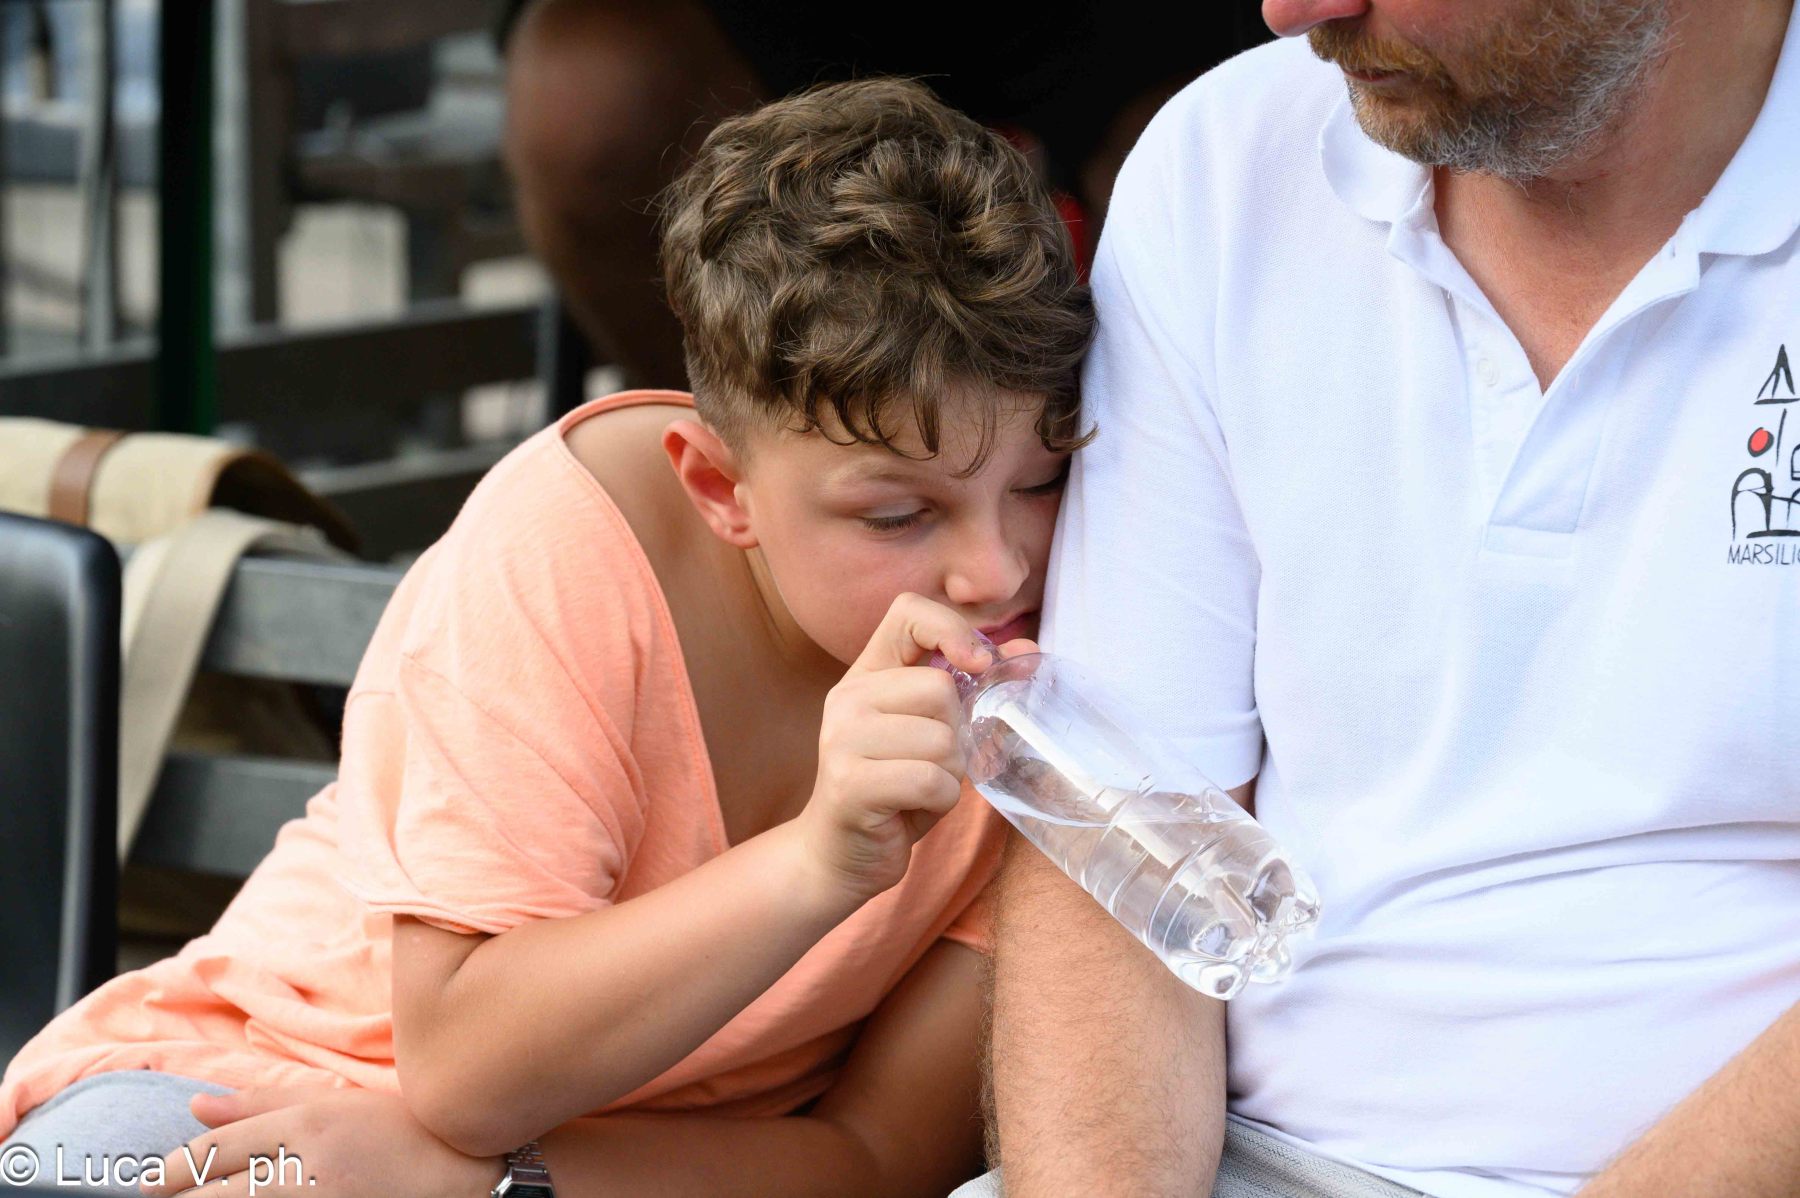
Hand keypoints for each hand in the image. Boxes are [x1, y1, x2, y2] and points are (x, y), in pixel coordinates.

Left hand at [141, 1084, 502, 1197]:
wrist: (466, 1172)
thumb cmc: (403, 1127)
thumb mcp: (336, 1101)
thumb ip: (263, 1101)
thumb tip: (196, 1104)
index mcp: (303, 1125)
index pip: (211, 1152)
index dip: (169, 1172)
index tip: (148, 1184)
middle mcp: (303, 1168)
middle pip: (211, 1195)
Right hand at [795, 593, 999, 900]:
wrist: (839, 855)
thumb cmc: (895, 790)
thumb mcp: (934, 733)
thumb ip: (971, 692)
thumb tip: (1028, 655)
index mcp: (867, 674)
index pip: (908, 612)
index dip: (953, 629)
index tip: (979, 665)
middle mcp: (848, 698)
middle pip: (940, 688)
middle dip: (957, 735)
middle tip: (932, 764)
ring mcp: (842, 739)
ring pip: (941, 739)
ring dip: (950, 774)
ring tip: (919, 789)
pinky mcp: (850, 783)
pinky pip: (931, 780)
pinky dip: (939, 802)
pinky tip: (912, 809)